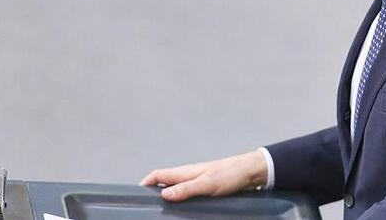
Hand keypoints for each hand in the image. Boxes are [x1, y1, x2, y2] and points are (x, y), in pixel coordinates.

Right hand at [139, 150, 267, 201]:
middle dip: (155, 194)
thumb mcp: (207, 184)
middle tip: (148, 210)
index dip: (145, 183)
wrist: (251, 172)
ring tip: (163, 214)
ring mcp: (198, 181)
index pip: (158, 175)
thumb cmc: (230, 175)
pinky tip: (184, 211)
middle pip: (165, 184)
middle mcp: (189, 175)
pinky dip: (182, 201)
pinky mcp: (207, 188)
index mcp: (185, 172)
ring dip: (169, 199)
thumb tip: (163, 195)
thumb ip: (186, 189)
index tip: (135, 196)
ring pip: (177, 190)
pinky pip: (189, 195)